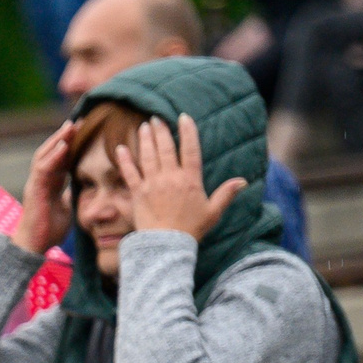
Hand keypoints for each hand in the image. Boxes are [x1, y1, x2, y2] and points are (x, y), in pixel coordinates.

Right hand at [12, 122, 75, 255]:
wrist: (33, 246)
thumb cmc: (48, 230)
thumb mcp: (66, 208)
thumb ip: (71, 195)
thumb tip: (83, 187)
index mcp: (51, 183)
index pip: (61, 157)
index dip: (72, 143)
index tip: (86, 128)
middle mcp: (42, 180)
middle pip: (53, 151)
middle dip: (65, 135)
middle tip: (80, 120)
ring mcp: (36, 183)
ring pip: (45, 155)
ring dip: (58, 139)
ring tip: (71, 125)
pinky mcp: (34, 190)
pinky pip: (43, 168)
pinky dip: (53, 155)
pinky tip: (64, 145)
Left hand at [118, 114, 245, 240]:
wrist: (165, 245)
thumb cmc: (190, 230)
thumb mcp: (213, 212)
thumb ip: (226, 194)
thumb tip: (242, 181)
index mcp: (190, 180)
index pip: (190, 149)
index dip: (187, 131)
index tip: (183, 117)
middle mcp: (170, 178)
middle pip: (165, 148)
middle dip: (161, 131)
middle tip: (156, 118)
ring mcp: (152, 185)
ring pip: (147, 156)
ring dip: (145, 139)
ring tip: (144, 126)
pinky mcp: (137, 194)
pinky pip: (129, 173)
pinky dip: (125, 160)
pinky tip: (120, 148)